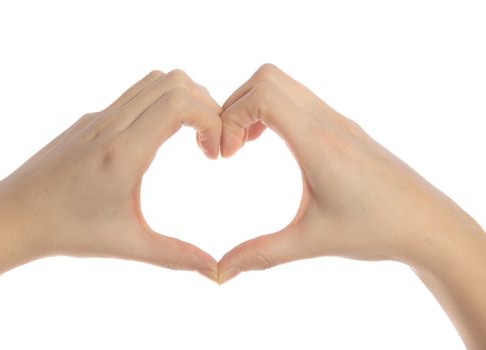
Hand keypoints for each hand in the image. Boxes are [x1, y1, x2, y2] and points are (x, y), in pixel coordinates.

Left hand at [0, 69, 220, 281]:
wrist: (13, 216)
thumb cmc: (68, 231)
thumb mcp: (129, 246)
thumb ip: (177, 256)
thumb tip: (216, 272)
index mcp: (123, 152)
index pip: (180, 103)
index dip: (211, 120)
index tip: (215, 153)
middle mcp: (111, 125)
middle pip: (174, 82)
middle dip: (205, 106)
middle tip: (209, 143)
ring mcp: (99, 117)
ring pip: (154, 81)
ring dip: (184, 100)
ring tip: (191, 137)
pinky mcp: (91, 119)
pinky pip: (135, 94)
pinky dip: (162, 104)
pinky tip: (160, 140)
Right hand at [217, 64, 483, 282]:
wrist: (426, 224)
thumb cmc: (375, 230)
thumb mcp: (311, 242)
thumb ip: (261, 255)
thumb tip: (222, 271)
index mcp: (318, 142)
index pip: (263, 96)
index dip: (231, 117)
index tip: (226, 156)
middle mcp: (327, 121)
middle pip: (267, 78)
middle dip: (235, 106)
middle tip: (229, 147)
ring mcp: (337, 120)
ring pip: (283, 84)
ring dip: (254, 106)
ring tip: (244, 145)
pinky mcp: (342, 126)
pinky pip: (298, 99)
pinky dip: (272, 111)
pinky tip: (270, 144)